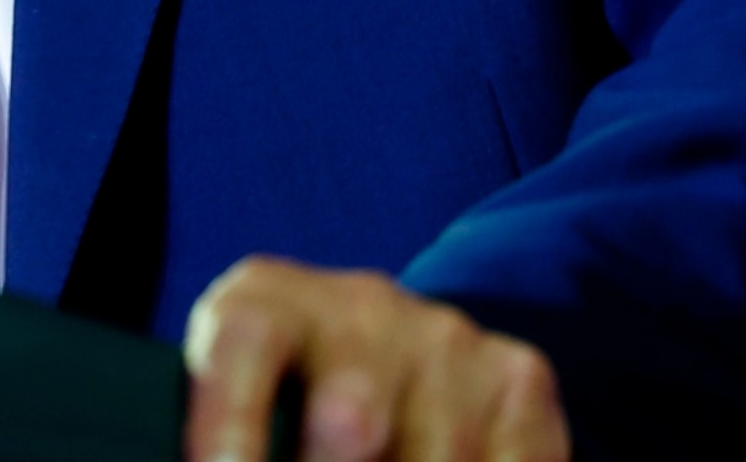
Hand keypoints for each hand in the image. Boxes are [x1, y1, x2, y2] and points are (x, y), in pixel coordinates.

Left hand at [182, 257, 568, 461]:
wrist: (386, 352)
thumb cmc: (285, 401)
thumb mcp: (238, 402)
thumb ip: (234, 441)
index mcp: (264, 300)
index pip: (245, 340)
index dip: (229, 419)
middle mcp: (359, 305)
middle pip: (352, 418)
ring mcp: (444, 338)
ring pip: (437, 460)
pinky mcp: (516, 377)